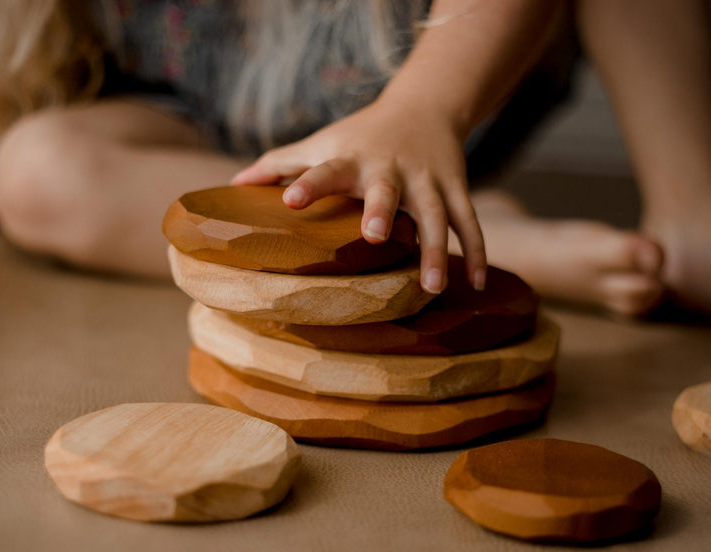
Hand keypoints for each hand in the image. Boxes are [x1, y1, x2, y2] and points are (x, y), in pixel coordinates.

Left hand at [232, 99, 486, 292]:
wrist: (425, 105)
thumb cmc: (360, 134)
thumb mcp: (321, 143)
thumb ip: (280, 163)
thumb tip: (233, 184)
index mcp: (351, 160)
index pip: (325, 170)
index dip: (309, 184)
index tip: (290, 199)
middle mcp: (391, 169)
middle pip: (388, 191)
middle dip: (383, 211)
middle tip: (375, 236)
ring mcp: (428, 180)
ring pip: (437, 216)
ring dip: (436, 250)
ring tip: (433, 286)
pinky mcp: (457, 188)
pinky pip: (470, 223)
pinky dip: (477, 252)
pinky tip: (476, 284)